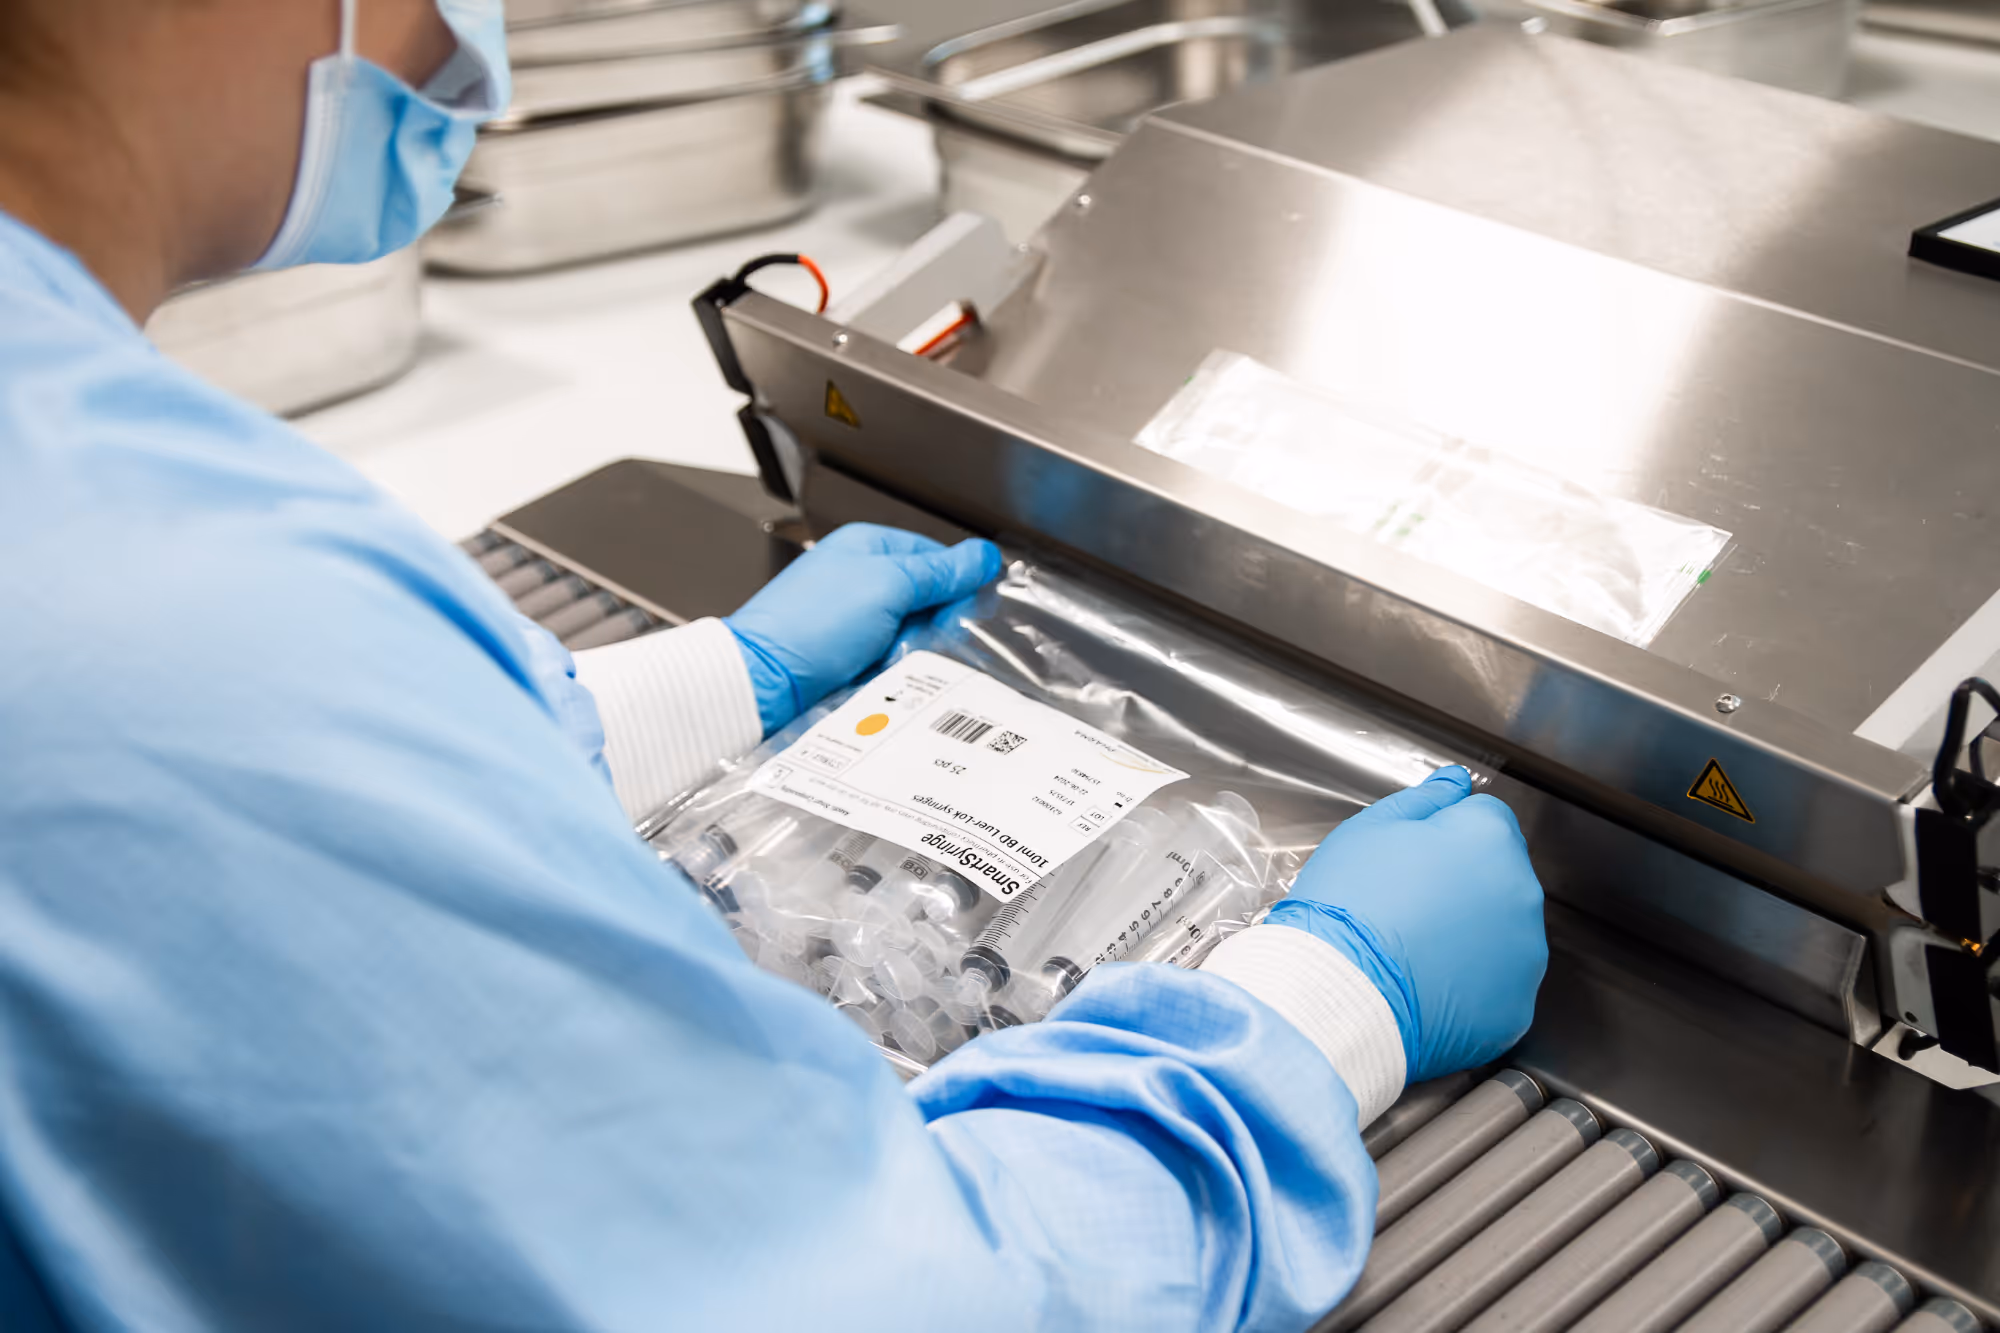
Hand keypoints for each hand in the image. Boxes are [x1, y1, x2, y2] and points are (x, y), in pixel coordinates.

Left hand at [728, 524, 1003, 734]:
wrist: (764, 681)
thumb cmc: (810, 625)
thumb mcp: (889, 585)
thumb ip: (941, 571)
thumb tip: (984, 555)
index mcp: (868, 546)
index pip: (935, 555)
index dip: (956, 581)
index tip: (967, 605)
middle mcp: (860, 579)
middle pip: (927, 600)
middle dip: (931, 623)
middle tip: (919, 634)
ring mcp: (853, 620)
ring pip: (912, 636)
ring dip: (912, 651)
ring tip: (892, 658)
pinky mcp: (848, 657)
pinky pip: (891, 662)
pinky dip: (893, 672)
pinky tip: (882, 676)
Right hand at [1266, 767, 1545, 1081]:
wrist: (1339, 993)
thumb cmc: (1348, 902)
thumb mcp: (1371, 829)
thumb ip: (1425, 798)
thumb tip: (1456, 781)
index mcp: (1491, 838)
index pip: (1483, 818)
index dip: (1443, 835)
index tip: (1410, 860)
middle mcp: (1524, 892)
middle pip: (1498, 876)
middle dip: (1464, 884)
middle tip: (1405, 906)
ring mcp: (1525, 956)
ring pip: (1502, 932)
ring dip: (1471, 935)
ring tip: (1412, 951)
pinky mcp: (1516, 1009)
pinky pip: (1497, 987)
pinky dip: (1470, 988)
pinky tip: (1426, 988)